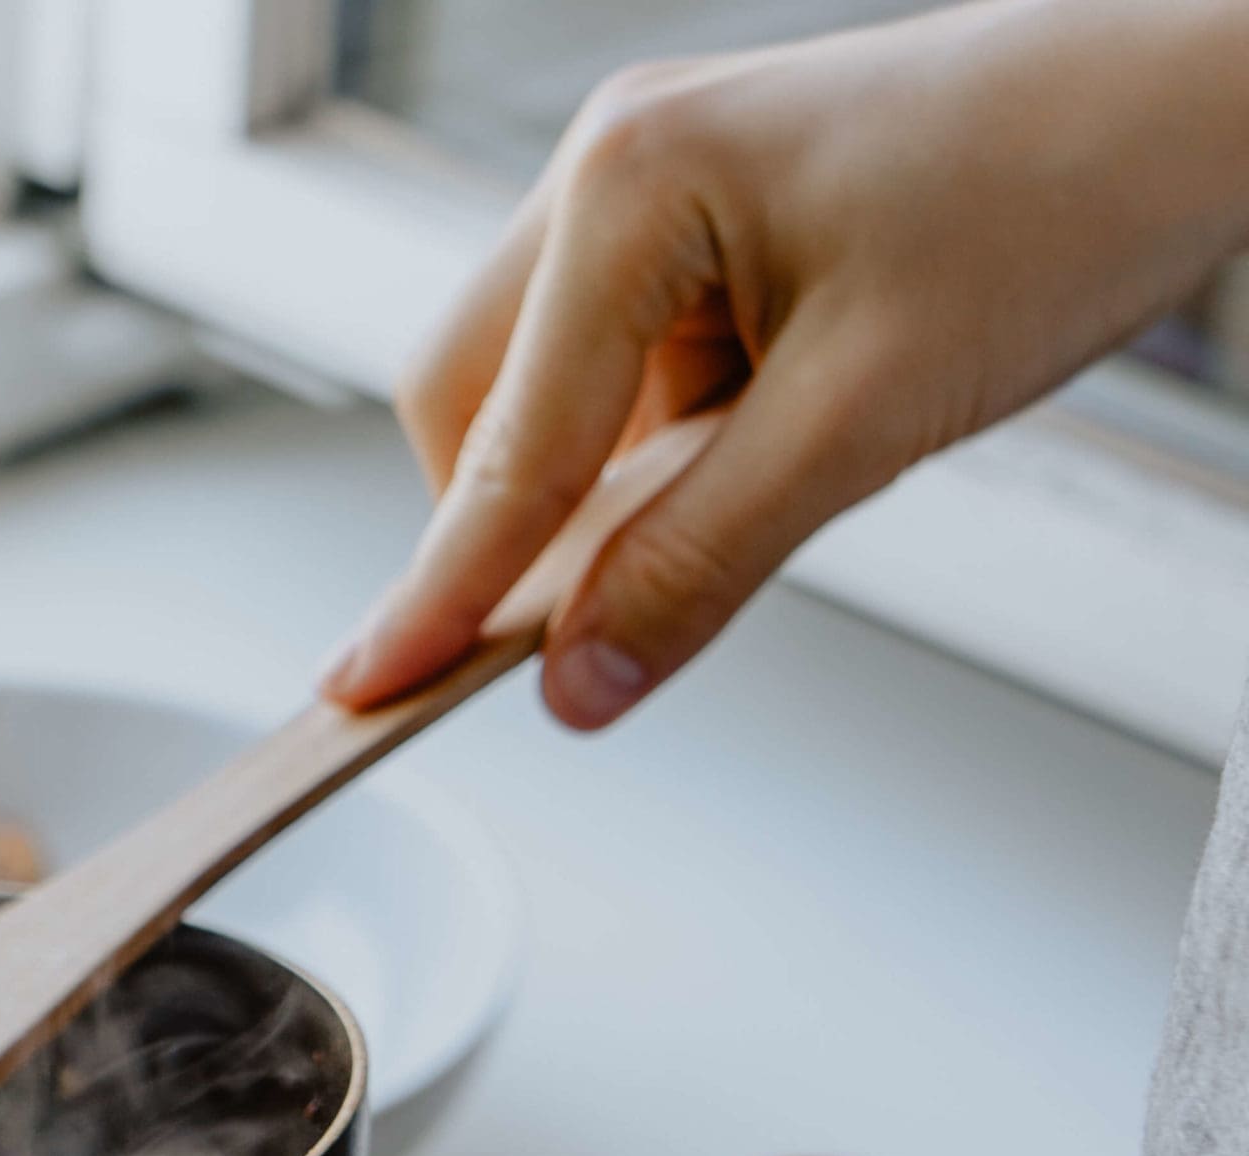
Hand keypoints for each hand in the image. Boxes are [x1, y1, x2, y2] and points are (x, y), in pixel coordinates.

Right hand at [322, 0, 1248, 725]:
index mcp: (627, 185)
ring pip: (537, 390)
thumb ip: (700, 561)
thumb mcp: (868, 421)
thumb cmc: (1060, 198)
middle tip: (566, 633)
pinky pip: (615, 366)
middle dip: (508, 525)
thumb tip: (578, 682)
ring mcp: (645, 183)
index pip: (500, 446)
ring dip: (596, 484)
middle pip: (468, 402)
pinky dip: (655, 445)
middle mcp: (608, 165)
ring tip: (748, 493)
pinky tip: (759, 447)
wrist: (1194, 91)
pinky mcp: (694, 218)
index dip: (439, 590)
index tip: (363, 691)